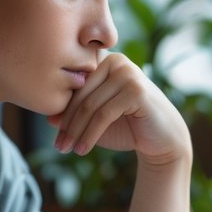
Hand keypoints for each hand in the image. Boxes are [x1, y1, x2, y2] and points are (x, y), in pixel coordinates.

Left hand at [48, 52, 190, 168]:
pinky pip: (104, 115)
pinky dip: (90, 134)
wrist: (162, 141)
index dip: (63, 111)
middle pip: (81, 96)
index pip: (76, 86)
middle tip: (58, 146)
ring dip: (76, 132)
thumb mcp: (96, 120)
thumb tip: (49, 116)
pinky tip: (83, 150)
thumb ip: (76, 114)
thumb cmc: (128, 128)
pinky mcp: (136, 90)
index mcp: (105, 61)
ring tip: (67, 149)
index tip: (54, 134)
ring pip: (90, 106)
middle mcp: (117, 61)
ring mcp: (128, 73)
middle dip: (68, 124)